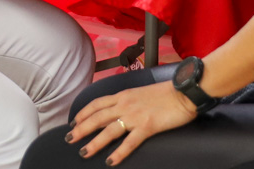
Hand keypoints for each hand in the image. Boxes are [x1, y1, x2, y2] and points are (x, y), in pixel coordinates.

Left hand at [65, 81, 196, 165]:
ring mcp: (134, 116)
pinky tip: (110, 161)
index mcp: (123, 95)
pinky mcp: (147, 127)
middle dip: (81, 129)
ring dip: (94, 143)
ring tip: (84, 152)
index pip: (97, 104)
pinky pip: (129, 142)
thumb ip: (129, 100)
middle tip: (69, 139)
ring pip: (108, 130)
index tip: (73, 122)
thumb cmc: (166, 93)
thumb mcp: (141, 92)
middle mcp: (125, 104)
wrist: (183, 92)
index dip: (83, 113)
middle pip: (97, 117)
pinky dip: (118, 153)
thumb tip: (120, 107)